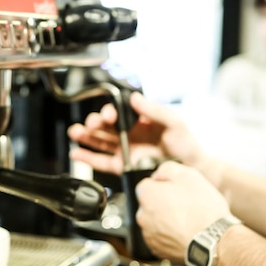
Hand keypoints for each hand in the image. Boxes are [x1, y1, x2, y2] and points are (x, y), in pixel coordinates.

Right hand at [67, 92, 205, 174]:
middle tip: (92, 123)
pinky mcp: (121, 166)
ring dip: (85, 136)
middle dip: (94, 123)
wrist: (191, 167)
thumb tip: (135, 98)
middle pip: (104, 126)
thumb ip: (153, 110)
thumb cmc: (185, 143)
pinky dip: (87, 158)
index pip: (117, 113)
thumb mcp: (172, 122)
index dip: (109, 112)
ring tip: (74, 133)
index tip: (109, 115)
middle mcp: (127, 134)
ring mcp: (123, 150)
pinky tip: (77, 154)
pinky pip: (101, 162)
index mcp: (137, 120)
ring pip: (98, 142)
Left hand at [135, 161, 230, 263]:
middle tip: (185, 205)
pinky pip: (160, 238)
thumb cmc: (203, 210)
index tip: (175, 189)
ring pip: (155, 222)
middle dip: (163, 203)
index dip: (162, 185)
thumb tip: (158, 175)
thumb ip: (167, 169)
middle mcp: (142, 216)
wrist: (214, 241)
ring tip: (187, 220)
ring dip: (166, 220)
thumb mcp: (188, 175)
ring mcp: (148, 234)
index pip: (146, 185)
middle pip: (150, 204)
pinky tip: (185, 232)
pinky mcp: (157, 250)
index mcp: (147, 196)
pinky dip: (169, 235)